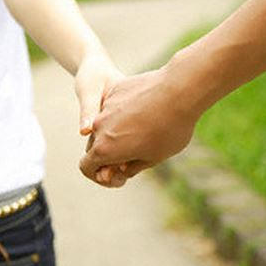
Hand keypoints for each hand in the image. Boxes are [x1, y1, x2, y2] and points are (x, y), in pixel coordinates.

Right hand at [79, 67, 197, 185]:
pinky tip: (146, 112)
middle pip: (96, 146)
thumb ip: (132, 167)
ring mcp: (107, 106)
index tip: (118, 174)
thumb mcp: (153, 157)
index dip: (99, 175)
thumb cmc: (169, 129)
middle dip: (109, 154)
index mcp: (105, 149)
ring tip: (144, 132)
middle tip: (134, 156)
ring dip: (118, 133)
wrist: (179, 91)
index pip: (87, 167)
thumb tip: (121, 170)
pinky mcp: (117, 90)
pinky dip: (124, 114)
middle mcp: (99, 127)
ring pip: (106, 126)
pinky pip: (115, 108)